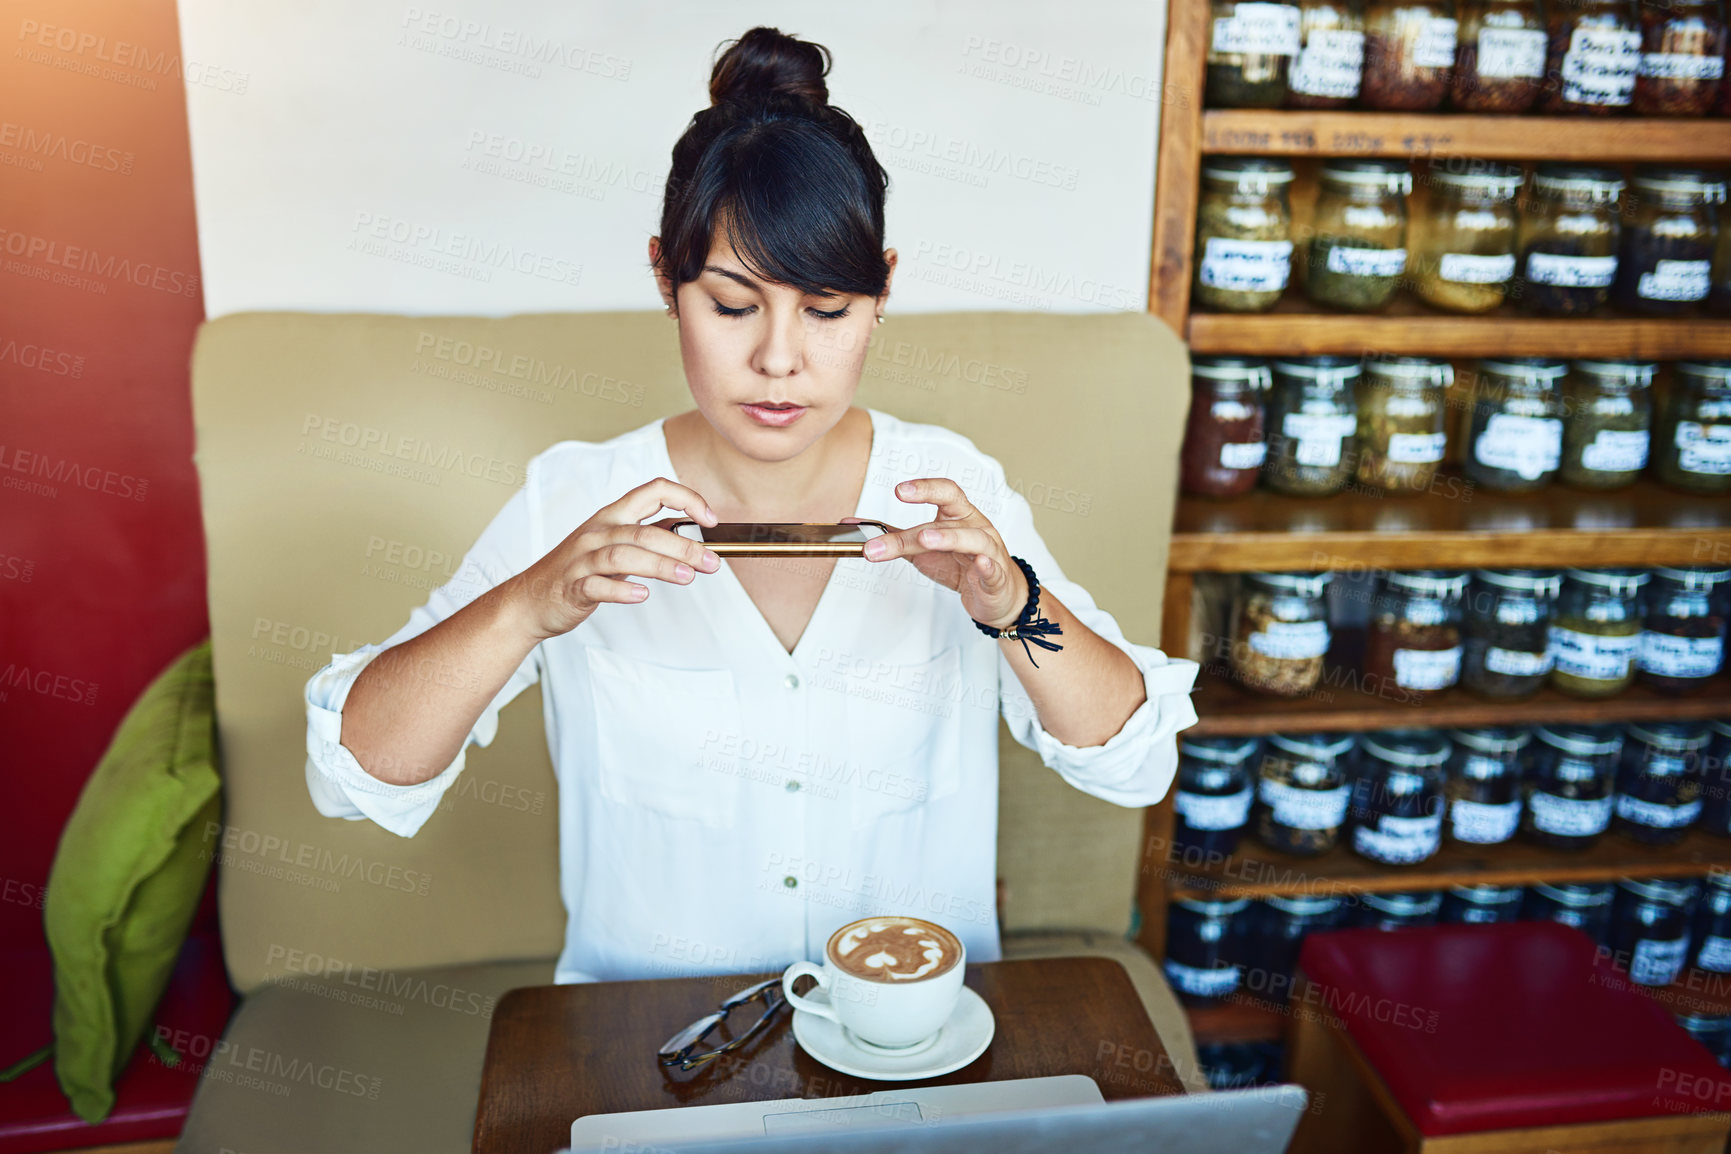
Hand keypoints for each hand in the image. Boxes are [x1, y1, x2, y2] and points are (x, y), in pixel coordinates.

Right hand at [509, 477, 721, 640]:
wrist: (530, 599)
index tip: (710, 520)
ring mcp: (583, 559)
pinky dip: (621, 590)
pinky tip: (642, 595)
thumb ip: (646, 536)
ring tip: (688, 577)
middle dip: (684, 546)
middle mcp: (598, 532)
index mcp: (612, 515)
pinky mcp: (573, 586)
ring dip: (660, 565)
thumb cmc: (577, 570)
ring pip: (624, 555)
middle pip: (645, 531)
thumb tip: (689, 532)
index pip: (653, 490)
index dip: (686, 498)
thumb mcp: (613, 544)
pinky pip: (597, 585)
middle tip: (712, 562)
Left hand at [856, 478, 1027, 629]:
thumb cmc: (959, 565)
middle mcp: (975, 527)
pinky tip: (980, 564)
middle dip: (925, 512)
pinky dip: (987, 566)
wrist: (994, 596)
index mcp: (959, 515)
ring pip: (972, 539)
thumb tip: (853, 526)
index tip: (898, 490)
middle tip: (901, 502)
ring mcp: (989, 551)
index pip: (945, 492)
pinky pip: (992, 569)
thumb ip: (893, 536)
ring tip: (926, 540)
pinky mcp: (996, 577)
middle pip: (950, 517)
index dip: (924, 488)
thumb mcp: (923, 549)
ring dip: (949, 538)